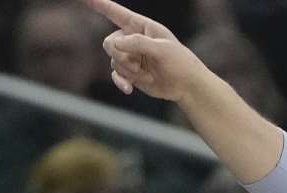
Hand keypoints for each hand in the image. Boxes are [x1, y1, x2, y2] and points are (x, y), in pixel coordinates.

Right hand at [79, 0, 207, 101]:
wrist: (186, 85)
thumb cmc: (179, 62)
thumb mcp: (163, 49)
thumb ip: (139, 43)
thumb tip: (115, 43)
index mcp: (141, 26)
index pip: (116, 12)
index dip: (99, 4)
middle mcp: (132, 39)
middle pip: (109, 43)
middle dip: (121, 56)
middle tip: (138, 66)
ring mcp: (130, 56)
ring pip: (113, 60)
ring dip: (129, 70)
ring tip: (147, 75)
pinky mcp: (130, 72)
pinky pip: (116, 75)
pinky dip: (121, 82)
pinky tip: (129, 89)